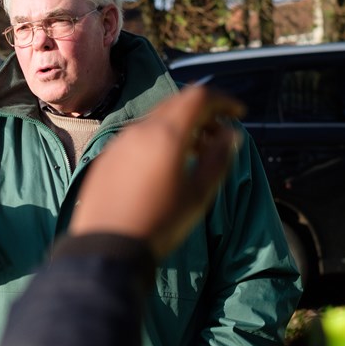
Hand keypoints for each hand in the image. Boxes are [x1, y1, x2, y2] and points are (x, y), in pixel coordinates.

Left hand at [70, 85, 243, 259]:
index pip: (199, 97)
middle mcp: (140, 130)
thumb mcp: (199, 194)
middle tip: (219, 134)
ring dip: (181, 125)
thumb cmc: (160, 223)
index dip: (223, 100)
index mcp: (166, 135)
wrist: (107, 249)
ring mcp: (119, 142)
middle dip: (203, 112)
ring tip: (195, 151)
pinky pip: (138, 136)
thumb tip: (230, 134)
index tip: (237, 114)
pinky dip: (159, 138)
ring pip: (156, 119)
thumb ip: (218, 158)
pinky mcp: (106, 158)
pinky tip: (165, 163)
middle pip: (177, 103)